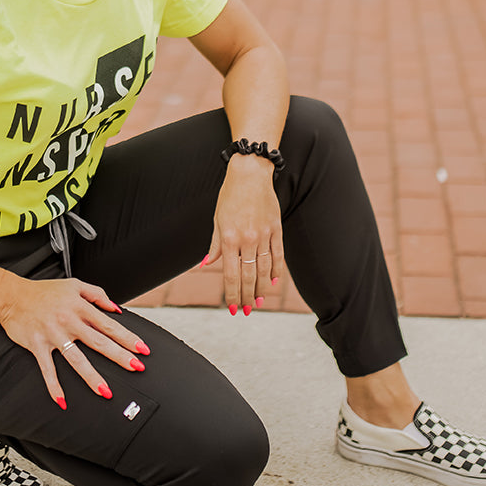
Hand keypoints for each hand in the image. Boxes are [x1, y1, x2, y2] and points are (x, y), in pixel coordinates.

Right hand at [0, 275, 150, 407]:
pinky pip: (47, 369)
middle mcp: (69, 321)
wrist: (12, 295)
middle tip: (137, 368)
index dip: (127, 337)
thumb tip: (116, 309)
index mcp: (80, 307)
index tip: (142, 349)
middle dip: (119, 356)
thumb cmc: (44, 291)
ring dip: (92, 376)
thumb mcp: (74, 284)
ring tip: (106, 392)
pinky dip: (54, 385)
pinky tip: (62, 401)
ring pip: (76, 359)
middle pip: (99, 342)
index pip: (109, 324)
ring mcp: (53, 335)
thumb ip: (97, 294)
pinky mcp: (37, 345)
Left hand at [202, 156, 284, 312]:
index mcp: (229, 238)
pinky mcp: (276, 229)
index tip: (233, 308)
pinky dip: (276, 271)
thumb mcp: (217, 219)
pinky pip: (278, 255)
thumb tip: (206, 265)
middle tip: (246, 311)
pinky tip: (274, 283)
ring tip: (260, 302)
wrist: (250, 174)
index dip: (232, 294)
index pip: (231, 275)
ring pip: (265, 270)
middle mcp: (247, 239)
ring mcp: (264, 235)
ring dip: (262, 289)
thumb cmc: (230, 195)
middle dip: (247, 297)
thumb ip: (214, 245)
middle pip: (249, 276)